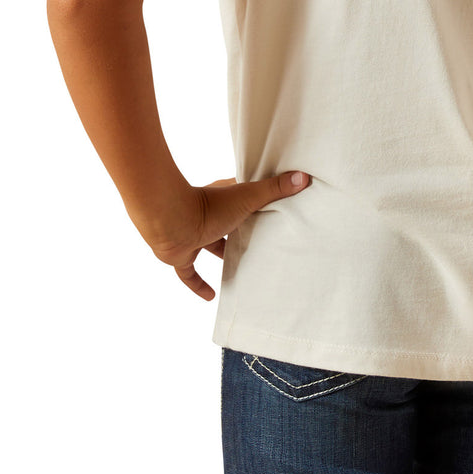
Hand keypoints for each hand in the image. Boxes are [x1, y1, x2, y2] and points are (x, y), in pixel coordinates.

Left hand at [145, 170, 312, 300]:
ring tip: (243, 267)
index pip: (244, 197)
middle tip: (263, 243)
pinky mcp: (182, 256)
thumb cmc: (208, 206)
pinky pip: (190, 273)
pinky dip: (198, 284)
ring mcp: (194, 236)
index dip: (257, 201)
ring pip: (211, 247)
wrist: (170, 221)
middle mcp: (209, 216)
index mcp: (224, 198)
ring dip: (222, 256)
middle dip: (243, 232)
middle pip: (230, 224)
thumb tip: (302, 177)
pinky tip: (211, 296)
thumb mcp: (247, 197)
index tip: (273, 208)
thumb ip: (274, 189)